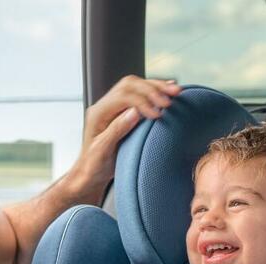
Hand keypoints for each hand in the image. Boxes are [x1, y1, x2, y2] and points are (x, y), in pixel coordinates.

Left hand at [70, 76, 181, 201]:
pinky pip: (139, 95)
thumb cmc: (93, 167)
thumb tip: (134, 112)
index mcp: (98, 113)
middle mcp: (105, 106)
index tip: (158, 113)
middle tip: (171, 98)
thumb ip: (116, 130)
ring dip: (157, 87)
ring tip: (175, 91)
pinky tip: (168, 91)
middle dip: (153, 89)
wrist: (90, 175)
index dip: (142, 101)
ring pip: (136, 87)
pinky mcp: (123, 112)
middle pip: (130, 86)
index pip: (123, 96)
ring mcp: (114, 107)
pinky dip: (155, 92)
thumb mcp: (102, 151)